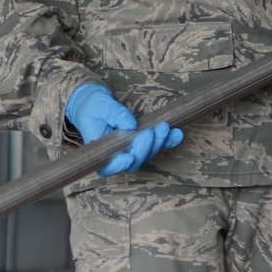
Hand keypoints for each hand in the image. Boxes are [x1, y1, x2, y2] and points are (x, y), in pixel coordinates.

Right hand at [65, 83, 184, 175]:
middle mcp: (117, 156)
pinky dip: (168, 140)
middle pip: (134, 161)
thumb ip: (116, 115)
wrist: (97, 104)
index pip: (110, 166)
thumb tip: (132, 125)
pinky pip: (157, 146)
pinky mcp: (143, 144)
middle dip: (145, 148)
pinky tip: (177, 133)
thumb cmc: (93, 108)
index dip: (120, 164)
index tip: (129, 156)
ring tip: (165, 127)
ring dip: (159, 143)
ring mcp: (132, 151)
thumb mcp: (100, 107)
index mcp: (101, 153)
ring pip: (148, 155)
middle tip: (151, 131)